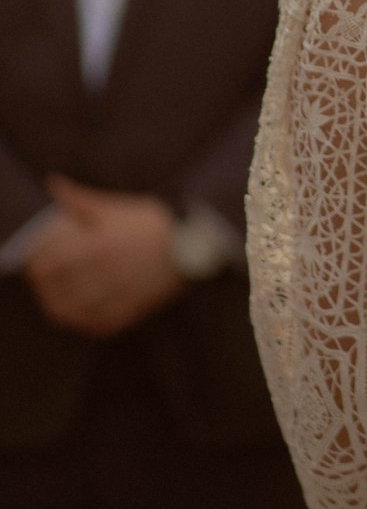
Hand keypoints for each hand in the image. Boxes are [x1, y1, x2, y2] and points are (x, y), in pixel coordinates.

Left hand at [23, 176, 185, 337]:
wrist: (191, 243)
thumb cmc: (150, 221)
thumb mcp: (115, 207)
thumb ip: (81, 199)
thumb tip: (53, 183)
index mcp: (95, 245)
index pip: (47, 264)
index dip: (34, 265)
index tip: (33, 262)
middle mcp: (102, 273)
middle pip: (54, 290)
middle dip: (42, 287)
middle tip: (42, 282)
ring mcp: (115, 295)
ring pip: (72, 312)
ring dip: (58, 308)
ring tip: (55, 302)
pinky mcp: (130, 311)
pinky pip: (96, 325)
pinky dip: (83, 323)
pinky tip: (80, 316)